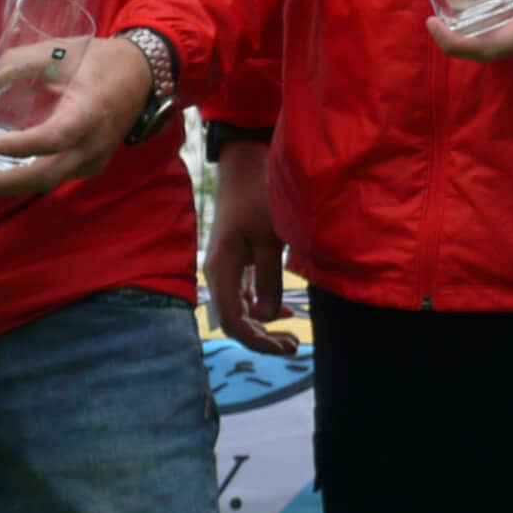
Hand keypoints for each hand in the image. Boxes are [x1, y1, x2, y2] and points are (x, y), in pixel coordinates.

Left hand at [0, 32, 153, 198]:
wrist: (141, 75)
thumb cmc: (98, 60)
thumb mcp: (60, 52)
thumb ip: (19, 62)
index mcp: (90, 111)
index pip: (56, 137)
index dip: (24, 144)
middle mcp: (95, 142)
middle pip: (49, 174)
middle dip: (9, 183)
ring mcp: (96, 158)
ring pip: (52, 180)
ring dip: (17, 183)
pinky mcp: (93, 164)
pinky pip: (59, 175)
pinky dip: (32, 177)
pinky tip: (8, 170)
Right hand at [202, 139, 294, 351]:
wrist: (246, 166)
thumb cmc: (258, 198)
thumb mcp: (269, 239)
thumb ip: (269, 280)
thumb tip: (269, 316)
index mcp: (222, 270)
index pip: (233, 321)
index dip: (257, 340)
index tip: (284, 345)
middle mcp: (219, 274)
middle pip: (235, 320)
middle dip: (262, 339)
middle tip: (293, 346)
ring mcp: (227, 269)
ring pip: (240, 310)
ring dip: (263, 326)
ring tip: (291, 337)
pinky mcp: (236, 262)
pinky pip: (245, 296)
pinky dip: (262, 307)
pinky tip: (283, 312)